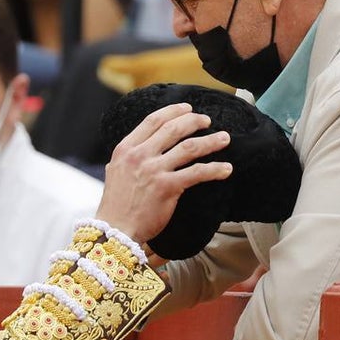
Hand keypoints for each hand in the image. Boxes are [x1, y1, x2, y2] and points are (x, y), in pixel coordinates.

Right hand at [96, 102, 231, 244]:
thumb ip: (126, 159)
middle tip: (207, 120)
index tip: (187, 108)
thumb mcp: (114, 173)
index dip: (173, 111)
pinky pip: (197, 173)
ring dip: (210, 141)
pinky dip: (215, 169)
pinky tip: (226, 169)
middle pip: (173, 129)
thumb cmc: (116, 206)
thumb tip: (132, 151)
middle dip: (194, 121)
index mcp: (126, 149)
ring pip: (189, 147)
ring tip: (224, 138)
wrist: (115, 231)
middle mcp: (139, 156)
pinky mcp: (167, 187)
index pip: (152, 121)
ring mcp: (153, 170)